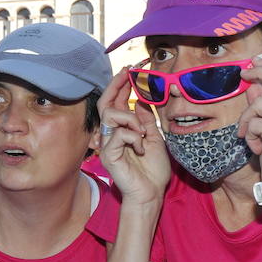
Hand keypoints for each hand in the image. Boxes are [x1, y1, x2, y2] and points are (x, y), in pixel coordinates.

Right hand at [96, 68, 170, 205]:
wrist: (151, 192)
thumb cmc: (152, 169)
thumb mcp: (155, 138)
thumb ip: (147, 120)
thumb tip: (142, 100)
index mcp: (124, 129)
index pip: (118, 102)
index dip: (122, 85)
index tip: (132, 70)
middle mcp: (112, 134)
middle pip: (106, 103)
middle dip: (116, 85)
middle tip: (128, 72)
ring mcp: (108, 144)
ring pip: (111, 115)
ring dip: (131, 119)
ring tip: (143, 133)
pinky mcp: (108, 154)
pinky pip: (118, 134)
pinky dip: (133, 137)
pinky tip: (141, 148)